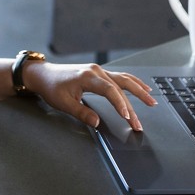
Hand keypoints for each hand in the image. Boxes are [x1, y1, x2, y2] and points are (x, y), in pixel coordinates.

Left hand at [22, 62, 156, 131]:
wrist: (43, 75)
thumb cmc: (52, 87)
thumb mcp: (63, 103)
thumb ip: (81, 113)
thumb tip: (96, 123)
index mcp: (88, 76)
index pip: (110, 91)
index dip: (120, 104)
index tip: (127, 117)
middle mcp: (96, 71)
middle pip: (121, 86)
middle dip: (135, 102)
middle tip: (142, 119)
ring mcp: (99, 71)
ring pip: (124, 80)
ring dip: (139, 90)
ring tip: (151, 101)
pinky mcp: (99, 73)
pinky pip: (120, 77)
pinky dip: (132, 83)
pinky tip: (142, 88)